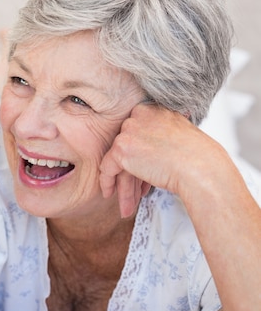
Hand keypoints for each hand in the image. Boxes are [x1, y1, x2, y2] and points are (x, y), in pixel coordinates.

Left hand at [99, 103, 229, 216]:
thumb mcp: (181, 133)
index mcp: (154, 109)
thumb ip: (164, 131)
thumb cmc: (199, 157)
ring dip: (123, 182)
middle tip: (134, 190)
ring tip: (126, 202)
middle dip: (131, 170)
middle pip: (127, 146)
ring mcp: (128, 130)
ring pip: (118, 159)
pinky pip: (107, 168)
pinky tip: (109, 194)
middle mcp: (138, 115)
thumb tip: (154, 143)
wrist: (202, 170)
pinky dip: (107, 182)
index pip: (138, 132)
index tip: (144, 171)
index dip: (140, 155)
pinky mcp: (121, 148)